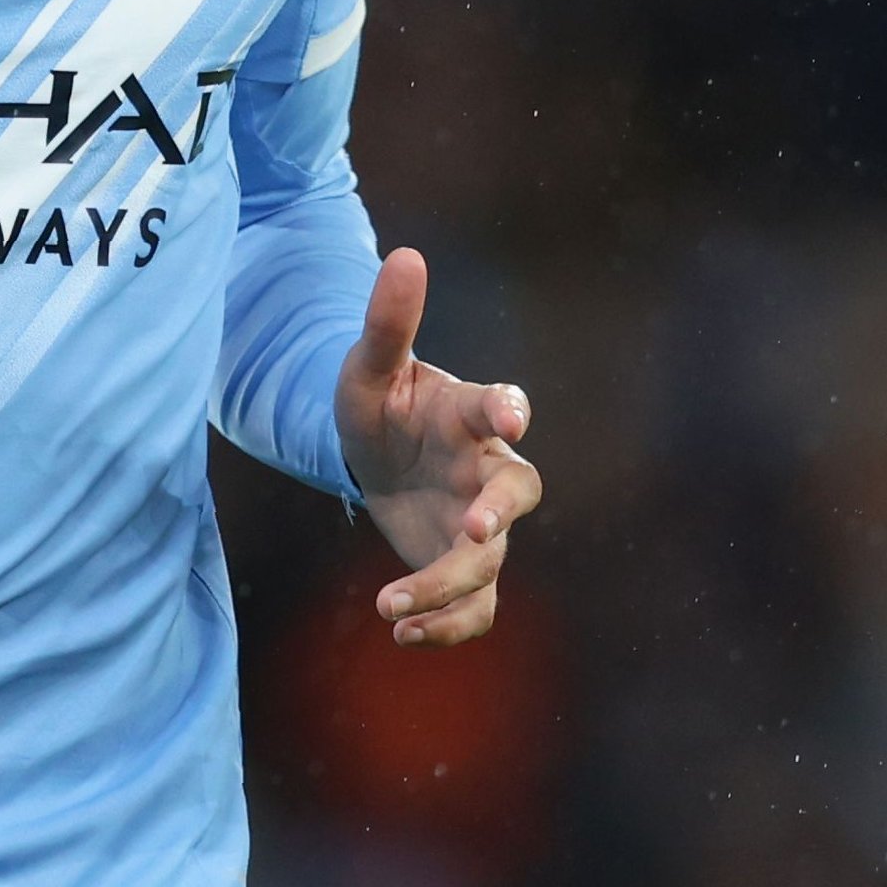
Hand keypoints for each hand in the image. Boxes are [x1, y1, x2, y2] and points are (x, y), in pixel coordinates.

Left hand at [334, 247, 541, 646]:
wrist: (375, 455)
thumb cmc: (380, 404)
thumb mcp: (369, 368)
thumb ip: (388, 323)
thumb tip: (405, 254)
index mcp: (467, 413)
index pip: (500, 405)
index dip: (508, 410)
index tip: (508, 419)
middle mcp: (485, 469)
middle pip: (517, 492)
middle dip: (497, 514)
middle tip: (469, 533)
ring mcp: (481, 523)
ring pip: (491, 563)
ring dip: (450, 587)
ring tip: (392, 605)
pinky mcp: (466, 569)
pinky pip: (478, 607)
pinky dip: (446, 625)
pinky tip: (399, 631)